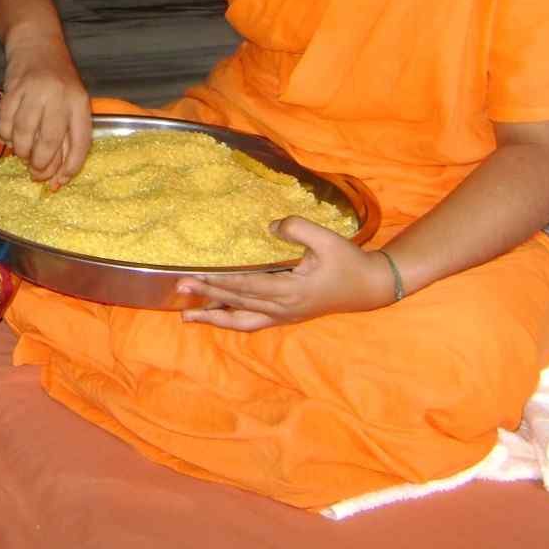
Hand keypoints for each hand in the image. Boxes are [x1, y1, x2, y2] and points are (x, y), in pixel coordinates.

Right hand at [0, 33, 91, 186]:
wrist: (36, 44)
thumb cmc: (58, 80)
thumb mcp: (72, 103)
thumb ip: (68, 136)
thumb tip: (58, 178)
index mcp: (79, 102)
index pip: (80, 142)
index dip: (70, 168)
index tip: (60, 182)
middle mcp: (60, 96)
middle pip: (50, 141)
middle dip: (40, 165)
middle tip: (35, 172)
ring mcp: (35, 91)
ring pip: (25, 134)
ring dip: (21, 152)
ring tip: (23, 153)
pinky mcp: (13, 88)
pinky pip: (6, 123)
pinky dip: (7, 137)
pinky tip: (11, 136)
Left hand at [176, 217, 394, 329]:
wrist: (369, 287)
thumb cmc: (348, 261)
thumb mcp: (326, 238)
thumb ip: (298, 228)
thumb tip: (270, 227)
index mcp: (290, 290)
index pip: (245, 286)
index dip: (218, 282)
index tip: (193, 277)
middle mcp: (283, 308)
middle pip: (237, 304)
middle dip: (206, 298)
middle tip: (179, 290)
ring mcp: (284, 316)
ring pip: (242, 321)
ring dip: (214, 318)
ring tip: (187, 316)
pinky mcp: (287, 316)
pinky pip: (253, 322)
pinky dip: (231, 320)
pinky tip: (217, 316)